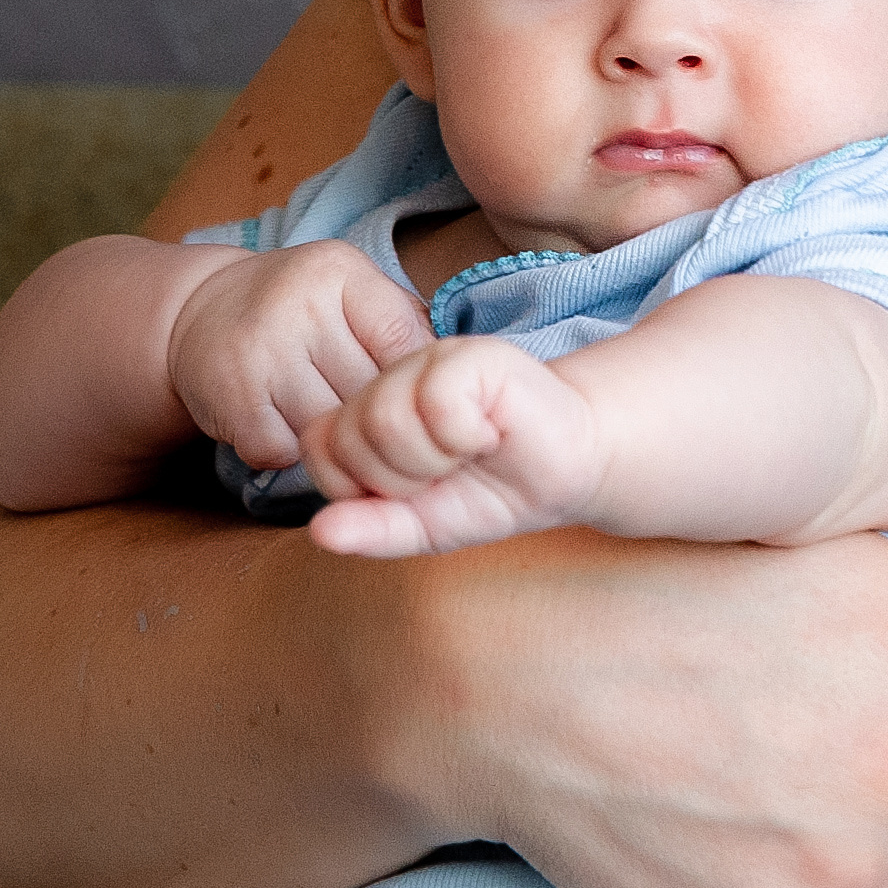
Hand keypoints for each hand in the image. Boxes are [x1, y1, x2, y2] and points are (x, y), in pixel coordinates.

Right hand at [167, 240, 432, 468]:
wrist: (198, 310)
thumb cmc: (298, 307)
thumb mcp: (350, 290)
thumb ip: (403, 323)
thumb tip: (462, 375)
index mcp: (338, 273)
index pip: (405, 344)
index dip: (415, 386)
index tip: (417, 404)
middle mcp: (297, 306)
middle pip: (370, 395)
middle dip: (375, 417)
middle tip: (370, 420)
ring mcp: (260, 352)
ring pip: (331, 430)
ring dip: (335, 440)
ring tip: (325, 420)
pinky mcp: (231, 398)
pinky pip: (285, 452)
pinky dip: (289, 453)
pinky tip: (283, 426)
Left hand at [305, 337, 604, 555]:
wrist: (570, 468)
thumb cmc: (496, 490)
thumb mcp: (425, 526)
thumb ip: (371, 528)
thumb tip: (320, 533)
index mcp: (370, 410)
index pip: (317, 446)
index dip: (361, 485)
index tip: (414, 487)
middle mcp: (392, 377)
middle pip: (349, 437)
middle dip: (403, 477)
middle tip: (450, 469)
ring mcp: (429, 360)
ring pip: (386, 419)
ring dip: (436, 458)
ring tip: (469, 449)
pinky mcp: (470, 354)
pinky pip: (437, 403)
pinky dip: (467, 434)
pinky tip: (491, 430)